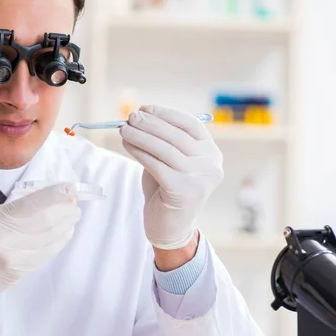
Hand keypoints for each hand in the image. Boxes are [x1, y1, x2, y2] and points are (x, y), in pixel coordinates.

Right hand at [0, 183, 80, 310]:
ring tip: (72, 217)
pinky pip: (45, 254)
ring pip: (49, 239)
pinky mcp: (18, 272)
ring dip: (66, 226)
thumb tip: (49, 201)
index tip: (71, 188)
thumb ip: (14, 212)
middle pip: (46, 222)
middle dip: (66, 211)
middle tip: (74, 204)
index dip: (55, 195)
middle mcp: (4, 239)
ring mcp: (12, 258)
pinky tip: (64, 234)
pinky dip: (58, 242)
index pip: (31, 204)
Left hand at [120, 105, 223, 249]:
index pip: (191, 124)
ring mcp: (199, 179)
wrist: (169, 227)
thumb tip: (140, 115)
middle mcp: (211, 165)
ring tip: (123, 129)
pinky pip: (156, 164)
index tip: (145, 108)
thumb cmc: (167, 189)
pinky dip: (139, 151)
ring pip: (165, 149)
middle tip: (130, 117)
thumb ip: (163, 140)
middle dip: (151, 123)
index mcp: (212, 153)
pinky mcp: (183, 191)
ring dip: (141, 136)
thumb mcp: (170, 160)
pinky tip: (126, 145)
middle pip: (177, 136)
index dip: (167, 114)